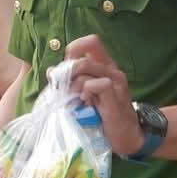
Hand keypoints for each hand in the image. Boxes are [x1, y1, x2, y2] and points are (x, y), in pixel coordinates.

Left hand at [65, 33, 141, 156]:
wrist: (126, 134)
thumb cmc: (102, 115)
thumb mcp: (83, 94)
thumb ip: (70, 81)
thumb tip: (51, 71)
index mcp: (104, 66)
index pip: (91, 42)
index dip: (74, 50)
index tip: (66, 69)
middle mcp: (111, 69)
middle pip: (82, 56)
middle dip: (67, 73)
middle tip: (67, 91)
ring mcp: (115, 81)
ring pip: (86, 66)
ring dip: (73, 84)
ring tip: (78, 99)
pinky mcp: (115, 95)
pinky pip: (95, 83)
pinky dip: (85, 92)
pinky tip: (86, 103)